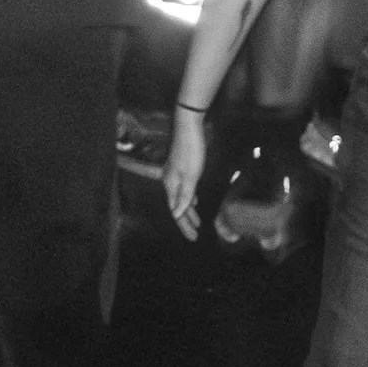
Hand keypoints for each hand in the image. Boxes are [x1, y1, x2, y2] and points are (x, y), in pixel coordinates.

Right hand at [164, 108, 211, 238]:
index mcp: (171, 185)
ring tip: (197, 222)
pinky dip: (189, 199)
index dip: (184, 225)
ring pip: (181, 198)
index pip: (177, 211)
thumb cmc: (190, 152)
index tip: (193, 238)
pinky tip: (194, 200)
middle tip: (195, 235)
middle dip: (186, 221)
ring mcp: (176, 175)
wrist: (189, 128)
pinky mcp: (182, 169)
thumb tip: (177, 214)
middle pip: (178, 206)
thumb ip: (184, 195)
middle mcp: (171, 182)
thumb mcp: (190, 176)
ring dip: (188, 211)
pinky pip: (185, 190)